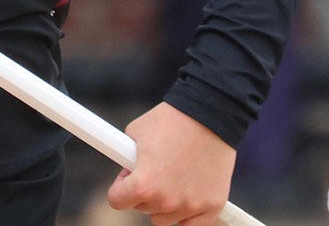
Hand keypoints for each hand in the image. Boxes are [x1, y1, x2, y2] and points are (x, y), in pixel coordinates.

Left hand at [106, 102, 234, 225]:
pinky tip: (188, 195)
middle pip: (142, 208)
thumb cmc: (172, 120)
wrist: (210, 114)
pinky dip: (188, 214)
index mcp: (143, 185)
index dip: (120, 185)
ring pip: (165, 218)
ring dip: (166, 203)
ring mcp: (191, 206)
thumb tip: (126, 171)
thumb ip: (125, 157)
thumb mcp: (135, 133)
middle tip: (156, 169)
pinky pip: (192, 225)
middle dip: (145, 191)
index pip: (117, 201)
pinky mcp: (212, 206)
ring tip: (174, 176)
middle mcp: (166, 201)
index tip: (128, 175)